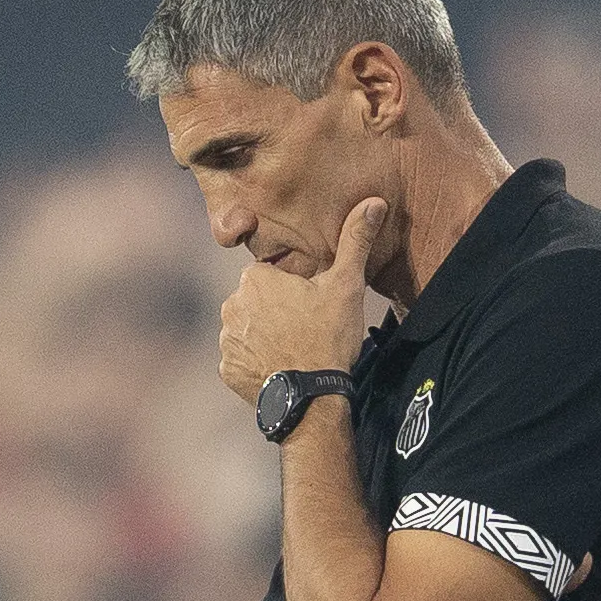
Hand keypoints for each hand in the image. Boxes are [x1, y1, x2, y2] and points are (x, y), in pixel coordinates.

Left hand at [219, 197, 385, 404]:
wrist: (312, 397)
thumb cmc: (328, 337)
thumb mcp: (347, 286)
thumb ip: (355, 241)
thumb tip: (373, 202)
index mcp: (256, 279)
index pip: (272, 276)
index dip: (294, 291)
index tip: (311, 307)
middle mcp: (232, 305)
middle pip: (257, 302)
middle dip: (276, 312)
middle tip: (305, 330)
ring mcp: (226, 340)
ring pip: (248, 330)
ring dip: (265, 337)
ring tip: (294, 351)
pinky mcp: (227, 369)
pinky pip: (241, 360)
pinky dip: (256, 364)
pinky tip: (279, 368)